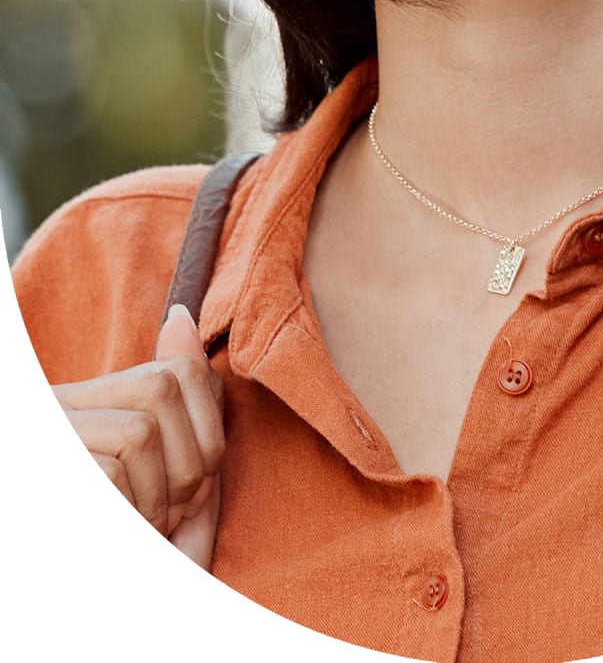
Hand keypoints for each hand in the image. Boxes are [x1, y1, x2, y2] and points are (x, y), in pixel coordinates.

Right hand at [53, 304, 224, 567]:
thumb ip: (190, 415)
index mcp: (101, 405)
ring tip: (145, 529)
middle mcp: (68, 407)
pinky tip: (122, 536)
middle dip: (192, 461)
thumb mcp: (176, 485)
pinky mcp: (52, 463)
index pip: (178, 368)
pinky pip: (114, 469)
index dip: (210, 423)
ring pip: (143, 426)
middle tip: (172, 515)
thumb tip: (183, 319)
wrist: (115, 622)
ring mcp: (57, 434)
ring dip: (162, 494)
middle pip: (166, 387)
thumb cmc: (145, 556)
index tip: (199, 482)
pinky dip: (133, 512)